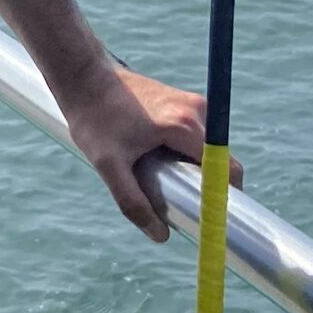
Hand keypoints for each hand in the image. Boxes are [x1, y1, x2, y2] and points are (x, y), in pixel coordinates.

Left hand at [54, 59, 237, 243]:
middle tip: (174, 201)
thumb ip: (132, 202)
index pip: (228, 170)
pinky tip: (152, 154)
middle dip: (203, 185)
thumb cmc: (94, 118)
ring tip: (156, 172)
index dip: (226, 198)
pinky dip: (183, 153)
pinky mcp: (184, 102)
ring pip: (207, 150)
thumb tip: (161, 236)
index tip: (212, 219)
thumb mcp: (107, 165)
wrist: (84, 77)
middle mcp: (197, 110)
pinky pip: (196, 138)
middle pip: (219, 162)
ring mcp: (192, 103)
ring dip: (191, 168)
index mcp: (184, 126)